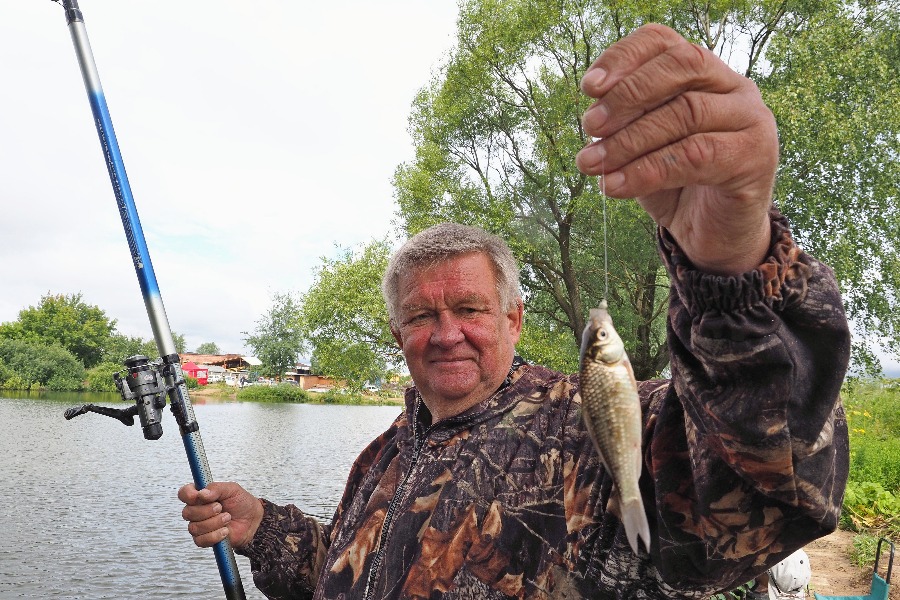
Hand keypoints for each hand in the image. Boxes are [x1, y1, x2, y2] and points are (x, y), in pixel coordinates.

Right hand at [178, 482, 263, 548]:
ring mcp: (199, 525)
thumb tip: (202, 493)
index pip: (184, 494)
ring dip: (214, 523)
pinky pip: (201, 540)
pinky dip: (215, 535)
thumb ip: (216, 488)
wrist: (252, 521)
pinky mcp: (204, 539)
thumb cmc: (241, 503)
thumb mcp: (232, 489)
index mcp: (201, 495)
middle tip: (221, 508)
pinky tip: (225, 531)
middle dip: (206, 511)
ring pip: (194, 527)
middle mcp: (197, 510)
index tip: (199, 497)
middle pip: (187, 512)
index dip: (188, 495)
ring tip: (227, 518)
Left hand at [576, 24, 776, 274]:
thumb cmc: (675, 185)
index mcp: (703, 74)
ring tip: (593, 163)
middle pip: (681, 66)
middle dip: (627, 95)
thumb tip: (593, 114)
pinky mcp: (755, 157)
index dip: (624, 57)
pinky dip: (646, 171)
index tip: (589, 87)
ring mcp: (751, 119)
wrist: (713, 236)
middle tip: (590, 126)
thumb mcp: (641, 148)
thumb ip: (625, 124)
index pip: (664, 41)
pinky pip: (695, 155)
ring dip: (629, 139)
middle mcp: (734, 87)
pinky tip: (615, 186)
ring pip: (686, 112)